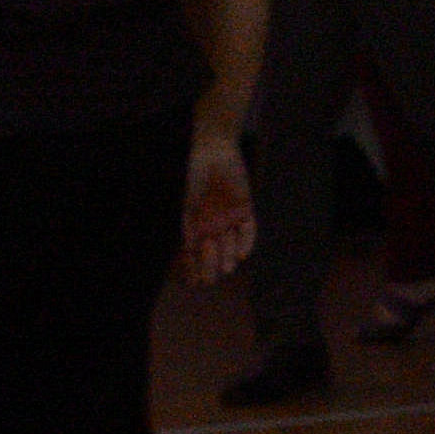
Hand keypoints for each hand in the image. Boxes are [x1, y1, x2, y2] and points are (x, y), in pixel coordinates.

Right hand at [180, 123, 255, 283]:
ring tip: (224, 264)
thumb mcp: (186, 203)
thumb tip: (187, 255)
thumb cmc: (192, 173)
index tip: (193, 283)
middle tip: (209, 276)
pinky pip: (248, 231)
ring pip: (230, 246)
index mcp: (191, 225)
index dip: (192, 270)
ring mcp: (228, 218)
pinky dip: (246, 243)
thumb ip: (187, 228)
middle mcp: (211, 225)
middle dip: (210, 267)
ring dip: (226, 257)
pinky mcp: (245, 209)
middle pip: (213, 256)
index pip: (191, 255)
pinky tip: (240, 255)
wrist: (212, 150)